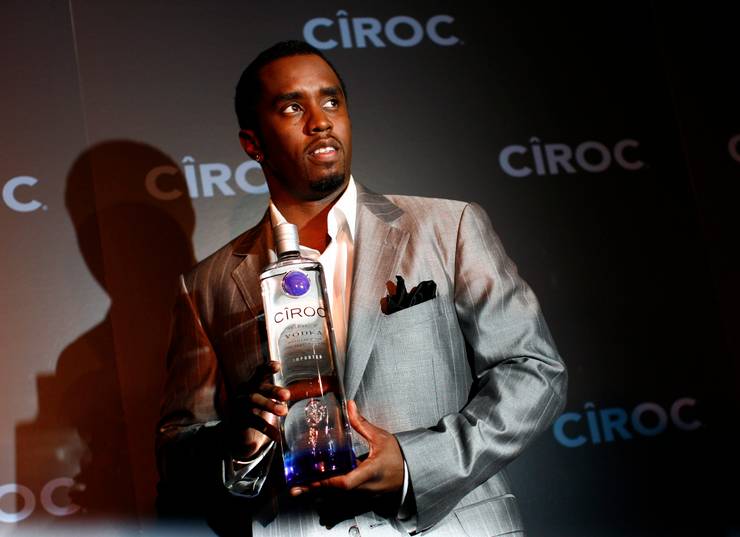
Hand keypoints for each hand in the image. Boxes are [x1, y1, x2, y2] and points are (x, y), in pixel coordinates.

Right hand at [231, 360, 289, 459]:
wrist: (240, 435)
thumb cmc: (259, 412)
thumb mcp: (269, 402)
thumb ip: (283, 396)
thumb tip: (312, 391)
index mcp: (253, 384)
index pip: (259, 373)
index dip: (267, 368)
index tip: (278, 366)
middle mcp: (244, 392)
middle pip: (258, 387)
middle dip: (273, 390)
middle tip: (287, 395)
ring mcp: (239, 405)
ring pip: (253, 402)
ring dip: (270, 405)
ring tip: (284, 411)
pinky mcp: (238, 420)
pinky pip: (253, 423)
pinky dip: (267, 429)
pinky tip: (278, 436)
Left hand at [290, 400, 404, 498]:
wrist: (412, 471)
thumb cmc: (398, 456)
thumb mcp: (380, 437)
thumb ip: (362, 424)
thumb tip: (349, 406)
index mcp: (370, 472)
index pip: (347, 481)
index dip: (328, 481)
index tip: (312, 479)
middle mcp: (365, 486)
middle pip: (336, 492)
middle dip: (315, 489)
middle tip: (295, 487)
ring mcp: (363, 492)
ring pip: (337, 495)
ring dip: (319, 491)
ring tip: (299, 487)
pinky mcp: (362, 493)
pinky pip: (342, 494)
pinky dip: (328, 490)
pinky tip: (316, 485)